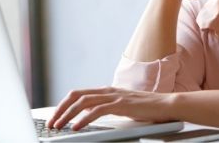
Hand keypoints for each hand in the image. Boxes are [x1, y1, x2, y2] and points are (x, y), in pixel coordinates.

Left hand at [48, 86, 177, 130]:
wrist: (168, 105)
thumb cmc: (147, 108)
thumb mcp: (121, 107)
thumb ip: (106, 108)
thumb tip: (89, 117)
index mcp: (105, 91)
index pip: (77, 94)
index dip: (63, 105)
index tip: (54, 117)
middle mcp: (107, 91)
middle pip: (75, 96)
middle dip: (60, 109)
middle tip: (51, 123)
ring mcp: (114, 96)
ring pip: (82, 102)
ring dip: (67, 115)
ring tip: (59, 126)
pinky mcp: (121, 104)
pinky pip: (97, 111)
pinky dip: (84, 118)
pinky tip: (77, 127)